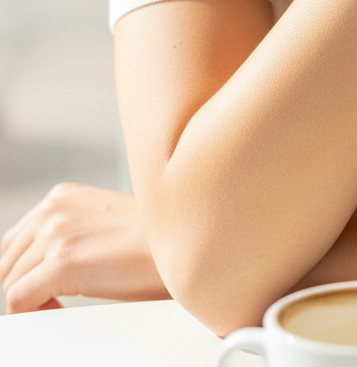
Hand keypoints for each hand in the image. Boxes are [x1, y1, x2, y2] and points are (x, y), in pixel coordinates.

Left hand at [0, 183, 167, 312]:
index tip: (43, 287)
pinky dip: (33, 314)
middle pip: (7, 262)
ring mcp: (56, 233)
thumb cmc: (151, 239)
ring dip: (33, 301)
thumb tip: (43, 265)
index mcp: (61, 196)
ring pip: (11, 283)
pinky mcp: (62, 262)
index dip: (24, 270)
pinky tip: (62, 309)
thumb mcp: (102, 221)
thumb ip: (68, 232)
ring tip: (63, 303)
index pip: (14, 241)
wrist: (184, 242)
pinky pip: (18, 301)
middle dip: (24, 286)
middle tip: (52, 299)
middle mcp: (53, 208)